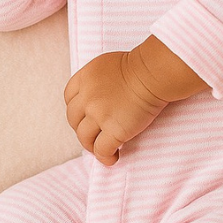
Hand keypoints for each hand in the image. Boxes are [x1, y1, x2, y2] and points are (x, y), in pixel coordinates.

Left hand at [64, 51, 169, 165]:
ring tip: (101, 149)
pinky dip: (105, 157)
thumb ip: (99, 79)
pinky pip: (102, 150)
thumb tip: (103, 92)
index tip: (84, 115)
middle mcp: (87, 97)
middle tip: (92, 134)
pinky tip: (113, 158)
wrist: (152, 73)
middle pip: (73, 119)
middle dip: (81, 128)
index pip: (69, 98)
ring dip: (90, 145)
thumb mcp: (109, 64)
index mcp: (85, 78)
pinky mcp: (113, 130)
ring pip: (84, 137)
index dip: (76, 109)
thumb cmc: (141, 66)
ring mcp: (98, 114)